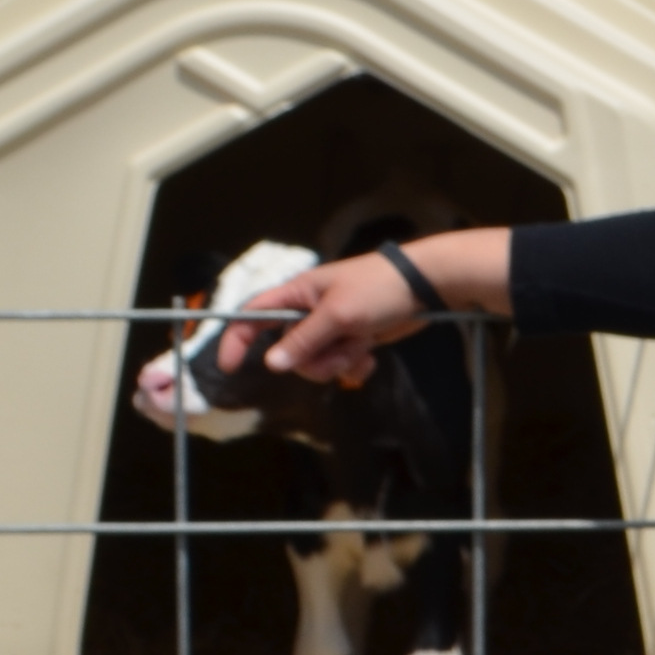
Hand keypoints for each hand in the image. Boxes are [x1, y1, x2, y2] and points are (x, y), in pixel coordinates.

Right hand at [127, 257, 423, 421]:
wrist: (424, 287)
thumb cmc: (378, 288)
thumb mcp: (338, 314)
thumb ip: (303, 340)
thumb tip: (272, 364)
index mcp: (297, 295)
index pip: (252, 316)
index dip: (236, 339)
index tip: (229, 367)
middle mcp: (309, 311)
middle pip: (289, 351)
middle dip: (313, 361)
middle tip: (339, 350)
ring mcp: (332, 328)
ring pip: (316, 363)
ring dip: (338, 364)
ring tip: (361, 346)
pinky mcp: (352, 340)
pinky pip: (340, 366)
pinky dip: (354, 366)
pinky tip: (371, 354)